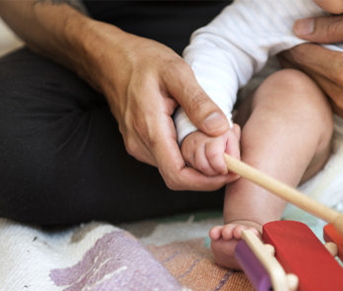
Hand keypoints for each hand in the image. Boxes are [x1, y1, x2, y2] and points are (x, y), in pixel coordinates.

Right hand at [95, 30, 237, 190]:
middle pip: (179, 177)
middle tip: (232, 150)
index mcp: (150, 129)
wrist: (110, 58)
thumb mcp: (176, 71)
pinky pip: (168, 158)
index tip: (231, 170)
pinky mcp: (141, 142)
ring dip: (200, 163)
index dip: (207, 181)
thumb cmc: (141, 60)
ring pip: (174, 168)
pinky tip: (201, 134)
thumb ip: (198, 102)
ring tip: (221, 139)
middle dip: (209, 171)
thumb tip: (220, 129)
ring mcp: (138, 145)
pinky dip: (188, 154)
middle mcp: (141, 144)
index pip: (178, 176)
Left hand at [279, 11, 342, 127]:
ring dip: (314, 76)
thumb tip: (300, 29)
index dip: (292, 45)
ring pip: (320, 91)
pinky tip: (336, 76)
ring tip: (315, 59)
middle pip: (308, 77)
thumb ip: (336, 27)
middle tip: (295, 47)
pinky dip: (330, 90)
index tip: (288, 38)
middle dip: (299, 60)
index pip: (303, 57)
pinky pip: (334, 104)